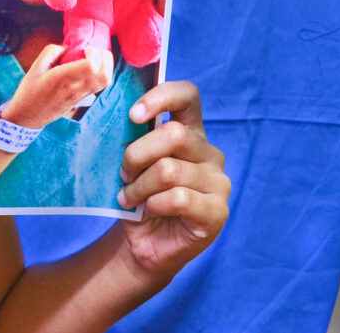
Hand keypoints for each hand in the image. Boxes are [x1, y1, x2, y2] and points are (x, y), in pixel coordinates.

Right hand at [0, 45, 113, 128]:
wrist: (29, 116)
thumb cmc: (30, 91)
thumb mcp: (34, 67)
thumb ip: (51, 52)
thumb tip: (66, 47)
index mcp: (63, 78)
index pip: (91, 67)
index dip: (94, 54)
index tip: (84, 49)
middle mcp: (76, 88)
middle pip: (104, 74)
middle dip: (105, 58)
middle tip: (92, 51)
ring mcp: (81, 95)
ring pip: (106, 81)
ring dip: (105, 65)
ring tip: (93, 58)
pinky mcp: (83, 98)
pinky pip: (100, 85)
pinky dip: (102, 73)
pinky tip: (90, 67)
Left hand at [114, 81, 229, 282]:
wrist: (143, 243)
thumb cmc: (137, 197)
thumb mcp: (132, 164)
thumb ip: (133, 138)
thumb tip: (121, 116)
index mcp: (189, 132)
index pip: (187, 96)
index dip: (160, 97)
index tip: (133, 115)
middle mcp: (208, 153)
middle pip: (173, 135)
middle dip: (136, 155)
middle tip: (123, 174)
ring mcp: (218, 182)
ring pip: (169, 170)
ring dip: (139, 186)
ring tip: (129, 197)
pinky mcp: (217, 211)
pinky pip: (177, 198)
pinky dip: (153, 205)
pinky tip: (148, 211)